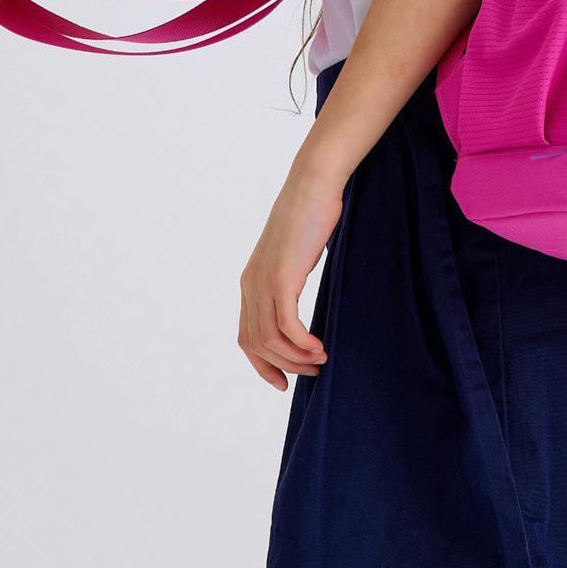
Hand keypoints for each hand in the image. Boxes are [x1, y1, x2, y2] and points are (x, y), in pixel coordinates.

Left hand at [238, 159, 342, 390]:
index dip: (262, 365)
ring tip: (320, 359)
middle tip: (312, 370)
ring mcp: (264, 281)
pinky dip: (302, 343)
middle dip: (283, 365)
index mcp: (251, 282)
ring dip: (296, 357)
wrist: (313, 185)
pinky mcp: (282, 277)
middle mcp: (251, 285)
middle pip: (257, 344)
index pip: (246, 338)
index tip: (283, 382)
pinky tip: (320, 346)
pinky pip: (286, 325)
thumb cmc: (311, 216)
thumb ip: (290, 281)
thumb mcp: (294, 256)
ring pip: (271, 339)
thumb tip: (300, 304)